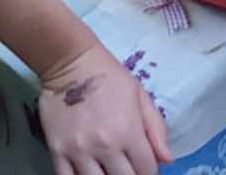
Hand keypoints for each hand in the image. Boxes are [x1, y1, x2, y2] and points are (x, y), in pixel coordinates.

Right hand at [37, 43, 171, 174]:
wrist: (70, 62)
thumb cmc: (109, 77)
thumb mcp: (140, 96)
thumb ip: (157, 128)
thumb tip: (167, 160)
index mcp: (129, 131)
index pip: (147, 171)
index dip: (149, 172)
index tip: (144, 167)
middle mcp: (105, 145)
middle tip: (127, 169)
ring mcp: (79, 150)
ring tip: (109, 170)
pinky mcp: (57, 151)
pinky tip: (88, 173)